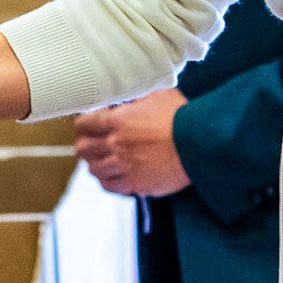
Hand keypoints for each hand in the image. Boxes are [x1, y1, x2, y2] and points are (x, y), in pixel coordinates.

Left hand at [73, 88, 189, 197]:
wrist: (200, 144)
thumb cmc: (182, 117)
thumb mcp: (156, 96)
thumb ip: (136, 98)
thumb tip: (127, 98)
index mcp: (117, 120)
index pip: (85, 123)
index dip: (82, 123)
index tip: (86, 124)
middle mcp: (116, 144)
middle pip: (83, 148)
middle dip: (83, 144)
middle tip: (88, 143)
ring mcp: (125, 166)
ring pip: (94, 169)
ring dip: (95, 164)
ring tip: (99, 161)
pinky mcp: (137, 184)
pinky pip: (111, 186)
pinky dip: (107, 181)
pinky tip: (111, 176)